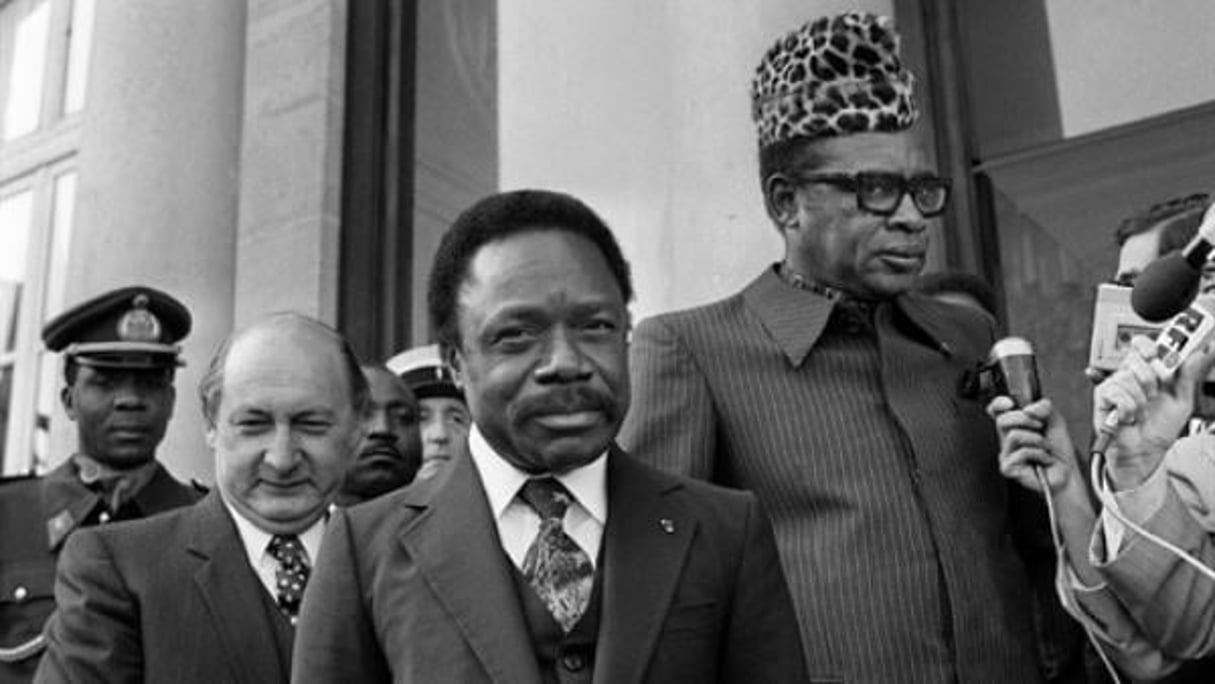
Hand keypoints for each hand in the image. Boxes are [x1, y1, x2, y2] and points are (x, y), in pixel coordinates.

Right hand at [988, 396, 1078, 495]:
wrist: (1067, 472)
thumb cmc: (1059, 451)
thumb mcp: (1055, 421)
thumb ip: (1044, 407)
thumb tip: (1028, 409)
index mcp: (1014, 427)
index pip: (996, 412)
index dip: (997, 404)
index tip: (1010, 403)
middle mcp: (1007, 440)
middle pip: (1002, 420)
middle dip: (1025, 419)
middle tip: (1040, 427)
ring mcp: (1006, 454)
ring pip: (1013, 435)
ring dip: (1037, 440)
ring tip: (1045, 448)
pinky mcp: (1008, 468)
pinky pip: (1021, 452)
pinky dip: (1039, 454)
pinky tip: (1044, 460)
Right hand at [1093, 334, 1214, 487]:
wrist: (1146, 452)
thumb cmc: (1160, 428)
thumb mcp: (1183, 400)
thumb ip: (1188, 375)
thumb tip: (1197, 353)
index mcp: (1148, 371)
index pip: (1142, 345)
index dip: (1149, 345)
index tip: (1158, 354)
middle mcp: (1129, 375)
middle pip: (1136, 358)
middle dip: (1152, 378)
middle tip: (1155, 394)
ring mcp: (1115, 385)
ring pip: (1128, 377)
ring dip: (1141, 401)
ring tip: (1142, 411)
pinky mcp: (1102, 397)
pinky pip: (1117, 393)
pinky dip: (1129, 409)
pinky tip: (1129, 416)